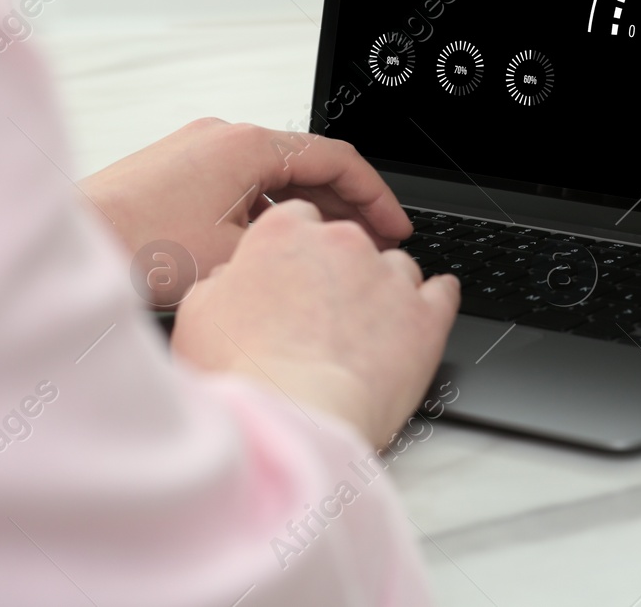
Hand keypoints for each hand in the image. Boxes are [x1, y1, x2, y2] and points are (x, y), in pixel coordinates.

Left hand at [79, 118, 413, 283]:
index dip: (376, 199)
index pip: (337, 161)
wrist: (71, 238)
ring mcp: (199, 149)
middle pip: (307, 165)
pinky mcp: (178, 168)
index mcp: (248, 145)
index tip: (395, 230)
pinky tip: (275, 249)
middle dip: (344, 207)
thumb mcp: (236, 253)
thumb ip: (291, 244)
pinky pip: (241, 184)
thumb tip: (323, 252)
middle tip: (372, 246)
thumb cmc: (136, 243)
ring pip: (273, 176)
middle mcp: (224, 136)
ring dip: (305, 211)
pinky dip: (268, 211)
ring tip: (328, 252)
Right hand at [171, 200, 459, 448]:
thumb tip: (231, 280)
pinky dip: (433, 300)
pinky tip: (420, 313)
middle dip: (337, 270)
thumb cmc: (242, 373)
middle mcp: (341, 243)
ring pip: (394, 266)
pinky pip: (442, 292)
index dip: (294, 251)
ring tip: (364, 330)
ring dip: (381, 290)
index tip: (292, 274)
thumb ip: (221, 282)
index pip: (297, 220)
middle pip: (348, 241)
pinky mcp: (426, 317)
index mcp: (284, 233)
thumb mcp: (198, 315)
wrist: (295, 420)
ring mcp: (388, 277)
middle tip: (320, 314)